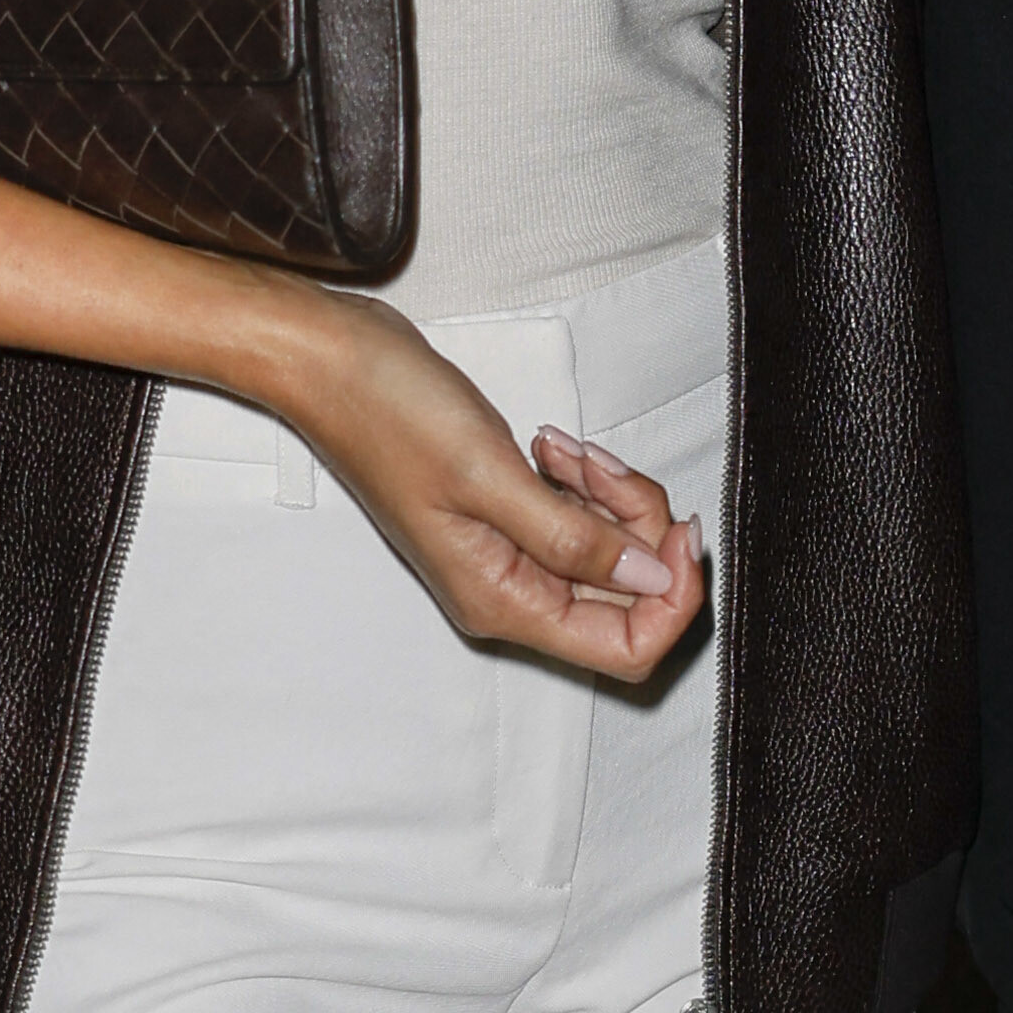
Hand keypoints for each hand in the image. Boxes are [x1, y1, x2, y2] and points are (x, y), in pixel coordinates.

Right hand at [0, 167, 700, 681]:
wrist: (331, 363)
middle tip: (607, 467)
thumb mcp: (492, 474)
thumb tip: (653, 579)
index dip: (672, 598)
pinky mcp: (506, 512)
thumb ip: (574, 538)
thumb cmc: (391, 413)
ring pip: (608, 550)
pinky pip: (578, 515)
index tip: (680, 529)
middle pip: (626, 596)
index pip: (625, 648)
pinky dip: (586, 479)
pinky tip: (553, 446)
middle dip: (642, 529)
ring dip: (612, 495)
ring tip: (568, 449)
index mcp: (503, 602)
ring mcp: (507, 553)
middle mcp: (508, 591)